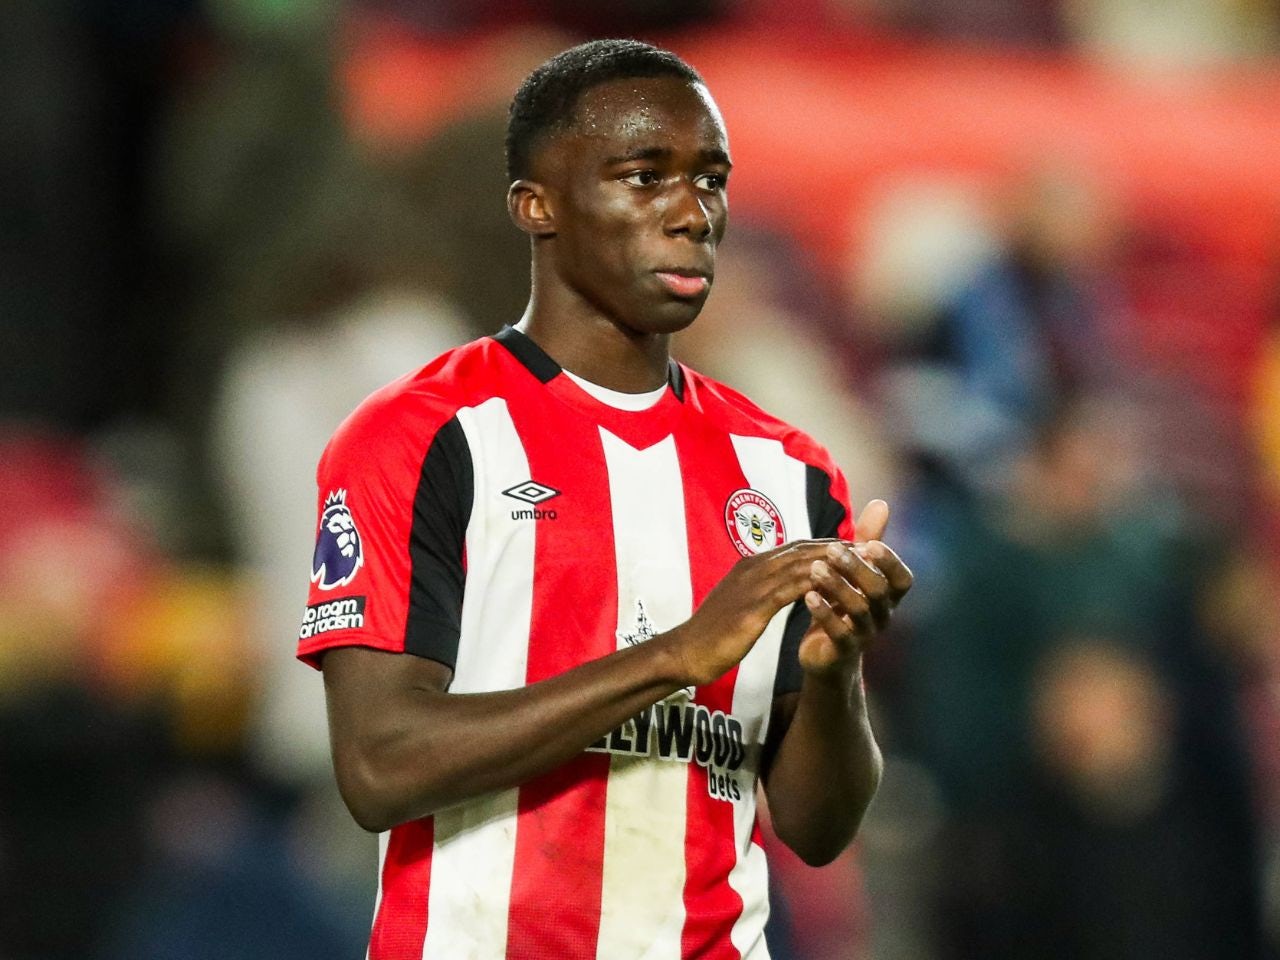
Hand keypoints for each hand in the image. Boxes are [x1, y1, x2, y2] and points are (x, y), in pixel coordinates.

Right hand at [663, 539, 846, 686]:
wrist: (685, 652)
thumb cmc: (713, 634)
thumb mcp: (741, 605)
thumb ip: (761, 592)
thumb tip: (781, 588)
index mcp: (751, 566)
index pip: (796, 548)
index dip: (827, 547)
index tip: (855, 548)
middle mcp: (754, 568)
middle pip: (804, 550)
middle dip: (838, 548)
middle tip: (871, 547)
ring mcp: (752, 584)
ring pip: (802, 565)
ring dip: (835, 562)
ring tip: (864, 564)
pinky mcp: (754, 606)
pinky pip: (792, 590)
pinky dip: (817, 585)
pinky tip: (838, 589)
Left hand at [798, 500, 912, 677]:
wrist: (827, 654)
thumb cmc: (843, 605)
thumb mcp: (855, 571)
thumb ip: (867, 540)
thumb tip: (881, 503)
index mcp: (889, 595)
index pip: (902, 578)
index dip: (890, 561)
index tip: (869, 544)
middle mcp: (883, 614)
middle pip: (878, 590)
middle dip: (856, 568)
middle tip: (832, 550)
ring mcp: (866, 634)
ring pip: (859, 610)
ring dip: (837, 587)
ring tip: (815, 569)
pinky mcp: (844, 650)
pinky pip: (839, 633)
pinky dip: (825, 614)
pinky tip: (808, 597)